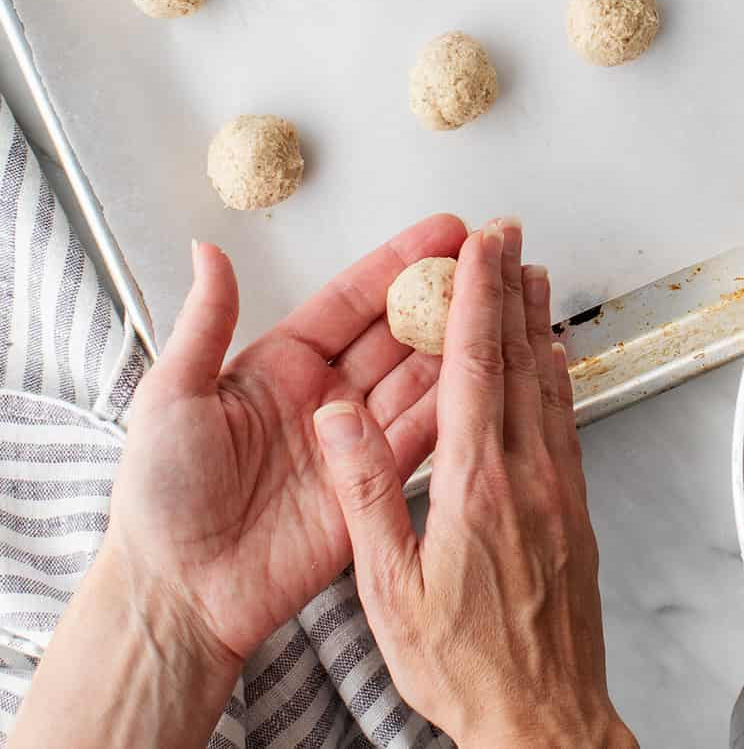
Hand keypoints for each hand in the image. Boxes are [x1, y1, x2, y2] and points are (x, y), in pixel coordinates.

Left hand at [106, 212, 467, 665]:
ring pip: (419, 379)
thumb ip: (207, 320)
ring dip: (458, 342)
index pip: (353, 300)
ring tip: (502, 304)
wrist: (176, 593)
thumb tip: (209, 249)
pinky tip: (485, 375)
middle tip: (489, 258)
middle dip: (443, 294)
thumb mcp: (171, 394)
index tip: (443, 233)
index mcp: (282, 363)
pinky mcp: (372, 489)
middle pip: (397, 333)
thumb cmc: (159, 497)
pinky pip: (421, 439)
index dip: (399, 264)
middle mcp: (327, 395)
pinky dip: (454, 407)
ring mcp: (354, 440)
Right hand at [314, 219, 635, 748]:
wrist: (545, 722)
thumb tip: (338, 420)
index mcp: (476, 484)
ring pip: (551, 383)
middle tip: (510, 236)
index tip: (482, 246)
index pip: (476, 366)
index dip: (478, 295)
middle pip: (520, 357)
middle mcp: (528, 474)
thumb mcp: (388, 591)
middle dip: (512, 286)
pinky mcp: (577, 510)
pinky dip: (560, 375)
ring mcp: (560, 490)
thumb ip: (366, 495)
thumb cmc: (465, 667)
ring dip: (539, 321)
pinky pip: (568, 421)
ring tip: (534, 275)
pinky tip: (556, 361)